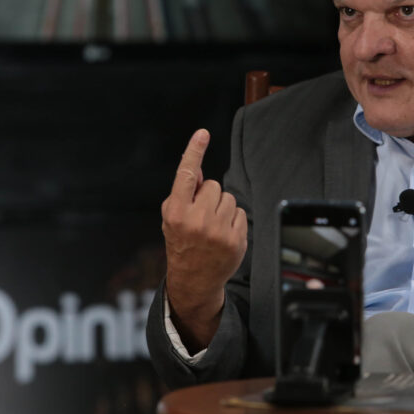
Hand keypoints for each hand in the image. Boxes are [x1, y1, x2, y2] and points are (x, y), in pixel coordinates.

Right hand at [161, 129, 247, 348]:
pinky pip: (241, 213)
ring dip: (222, 207)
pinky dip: (234, 220)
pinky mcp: (236, 241)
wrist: (194, 279)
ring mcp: (217, 232)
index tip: (202, 134)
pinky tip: (223, 234)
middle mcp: (196, 221)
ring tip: (212, 226)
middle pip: (213, 186)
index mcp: (176, 213)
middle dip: (209, 196)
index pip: (186, 175)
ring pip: (229, 198)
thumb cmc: (182, 243)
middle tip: (202, 215)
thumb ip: (185, 192)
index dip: (194, 152)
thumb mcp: (173, 217)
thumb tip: (198, 168)